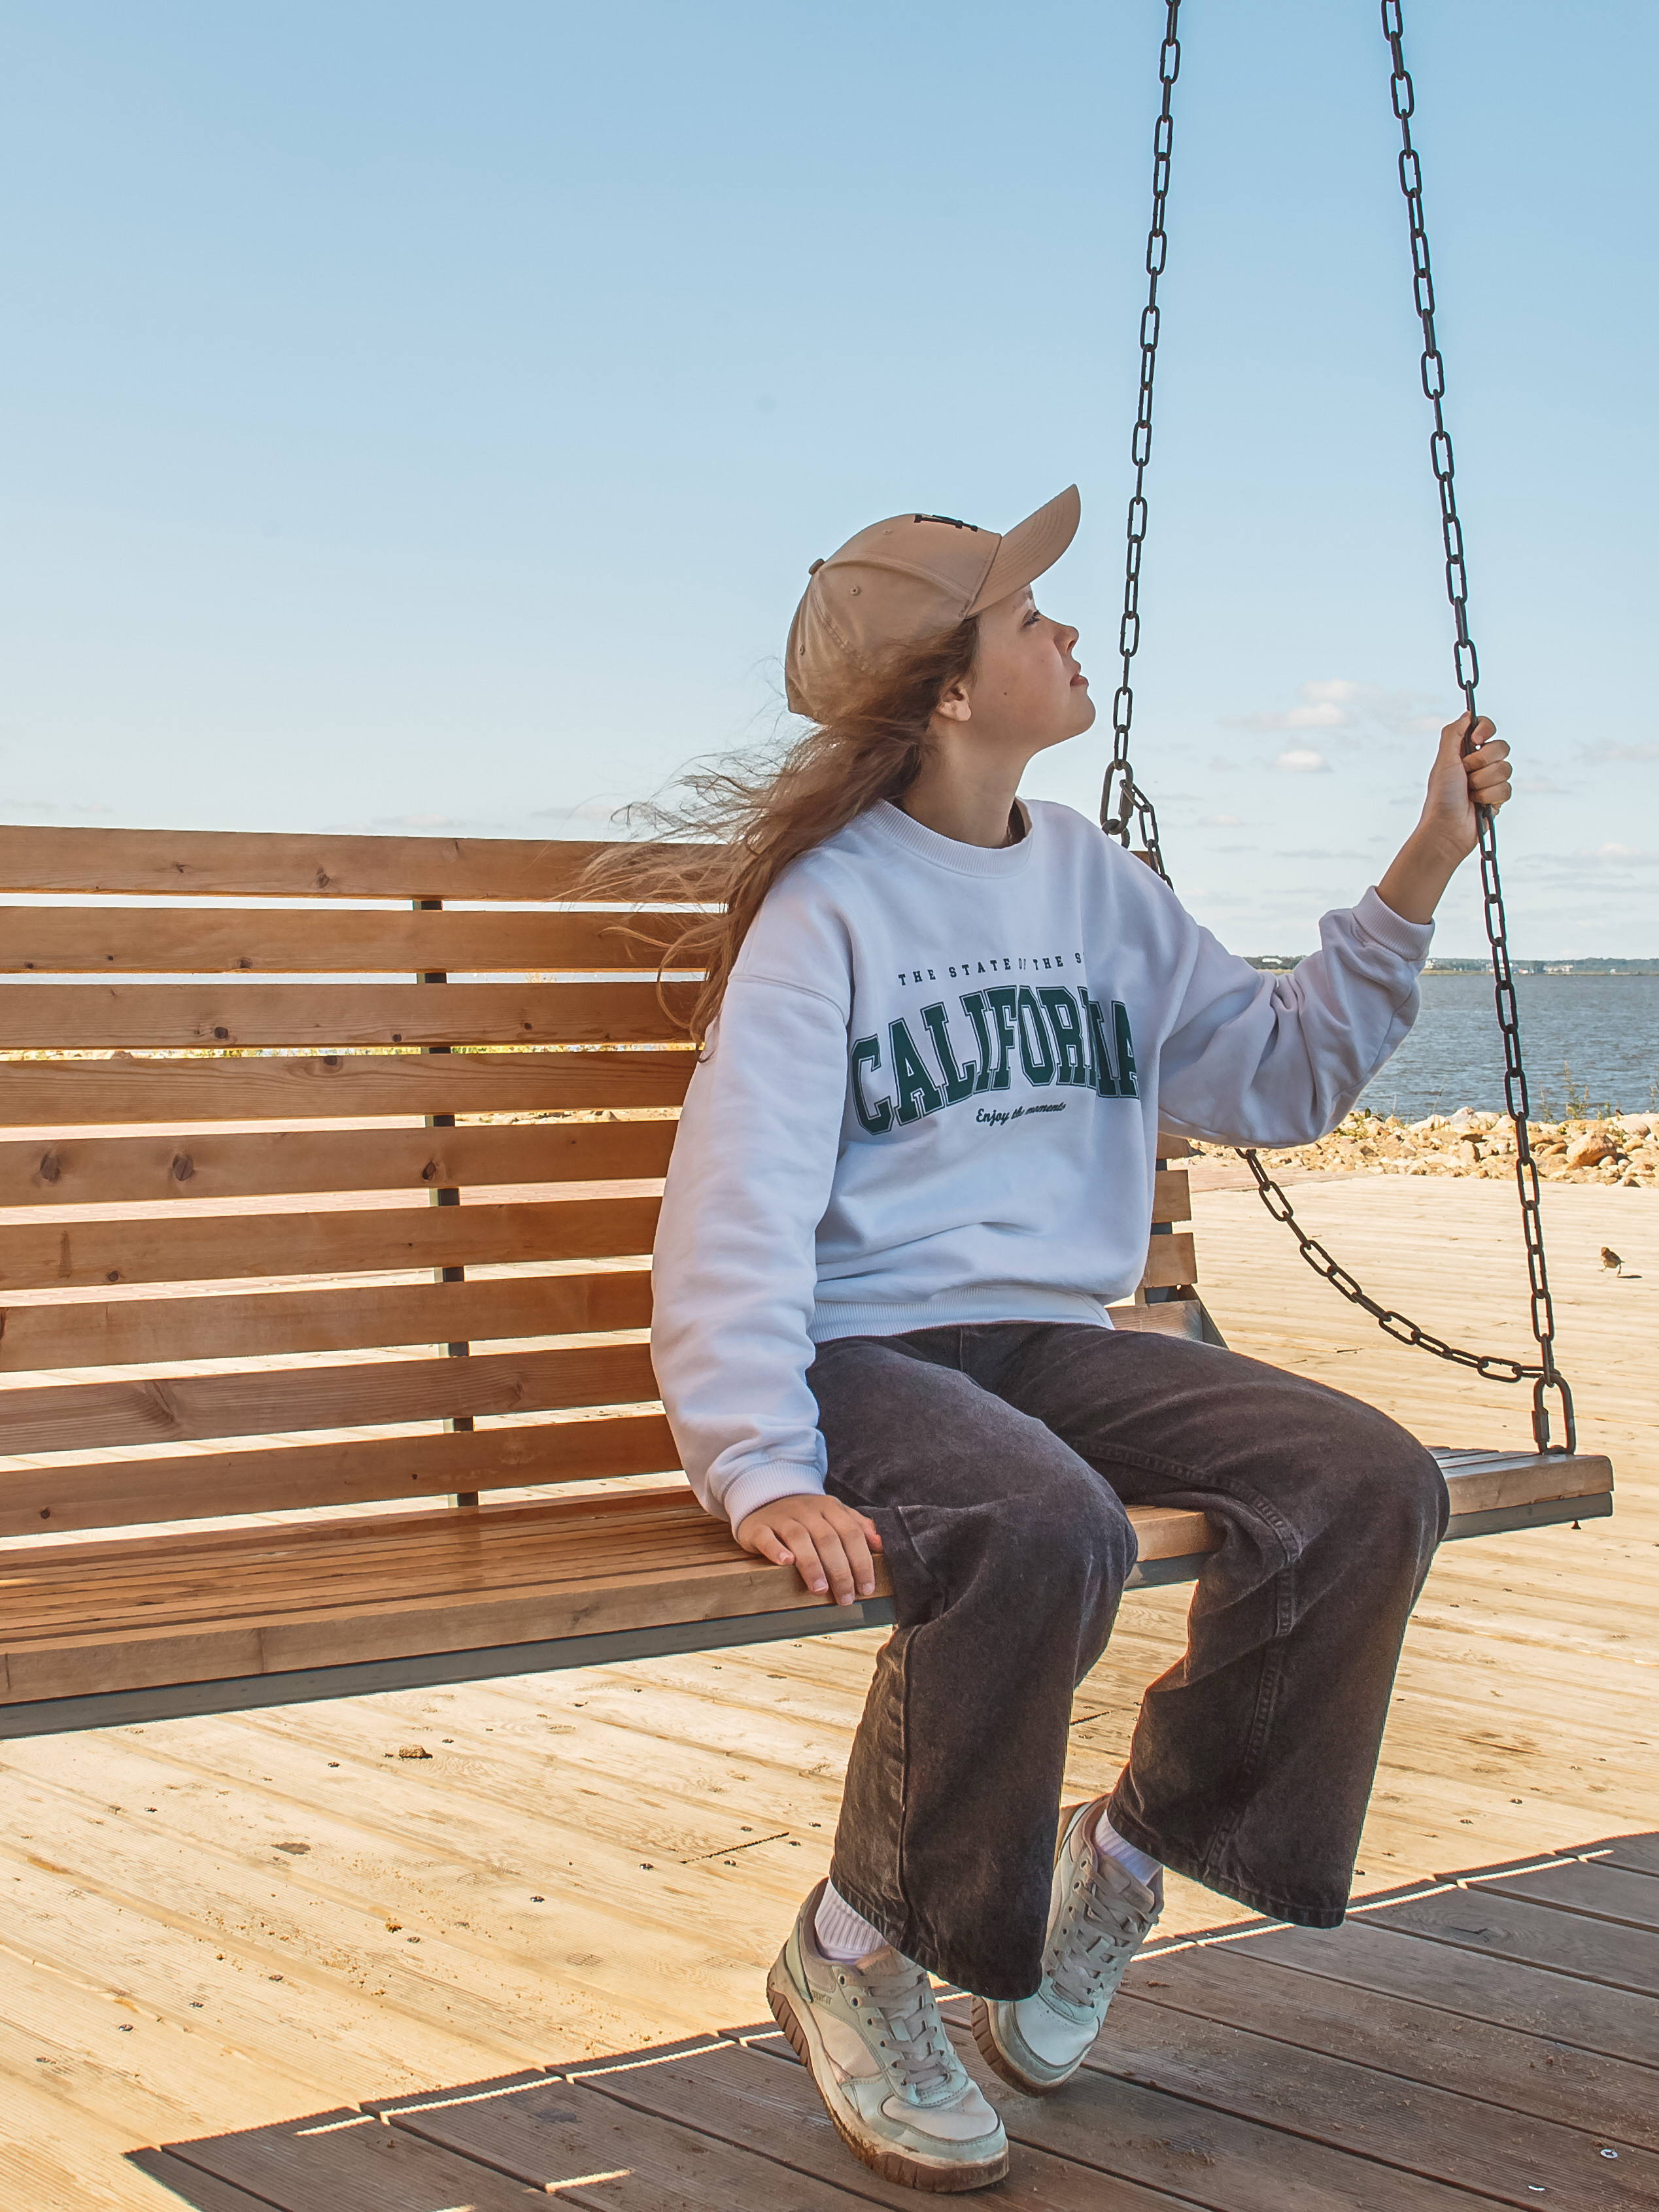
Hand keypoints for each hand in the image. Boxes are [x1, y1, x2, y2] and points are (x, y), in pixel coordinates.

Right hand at [734, 1493, 882, 1606]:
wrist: (764, 1498)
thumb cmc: (804, 1515)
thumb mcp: (833, 1514)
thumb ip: (857, 1526)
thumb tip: (880, 1543)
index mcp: (829, 1507)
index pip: (851, 1533)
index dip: (861, 1561)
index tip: (867, 1587)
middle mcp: (807, 1510)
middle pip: (828, 1539)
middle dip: (840, 1571)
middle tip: (845, 1598)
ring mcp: (782, 1517)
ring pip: (799, 1538)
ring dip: (812, 1565)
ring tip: (820, 1589)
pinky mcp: (759, 1526)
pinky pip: (767, 1537)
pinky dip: (777, 1549)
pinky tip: (786, 1563)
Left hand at [1376, 713, 1511, 925]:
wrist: (1447, 829)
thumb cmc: (1441, 797)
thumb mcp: (1443, 761)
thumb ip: (1453, 734)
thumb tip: (1467, 714)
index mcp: (1464, 752)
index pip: (1486, 728)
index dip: (1485, 730)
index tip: (1476, 740)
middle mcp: (1479, 764)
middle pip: (1502, 747)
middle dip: (1483, 762)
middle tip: (1466, 774)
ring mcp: (1489, 781)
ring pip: (1506, 769)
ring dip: (1485, 782)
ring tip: (1470, 793)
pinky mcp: (1497, 798)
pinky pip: (1507, 788)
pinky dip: (1491, 797)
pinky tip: (1478, 804)